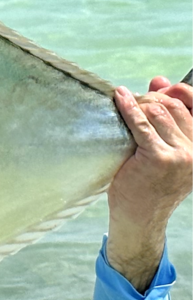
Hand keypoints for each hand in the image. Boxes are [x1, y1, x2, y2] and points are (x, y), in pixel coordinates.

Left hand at [109, 78, 192, 290]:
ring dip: (139, 103)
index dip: (177, 92)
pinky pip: (142, 125)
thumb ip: (165, 117)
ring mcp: (179, 154)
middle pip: (173, 107)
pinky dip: (129, 108)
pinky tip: (119, 98)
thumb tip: (159, 80)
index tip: (161, 87)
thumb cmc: (147, 185)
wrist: (139, 218)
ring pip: (158, 112)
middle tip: (133, 98)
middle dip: (152, 98)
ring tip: (124, 103)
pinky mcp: (158, 158)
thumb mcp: (164, 149)